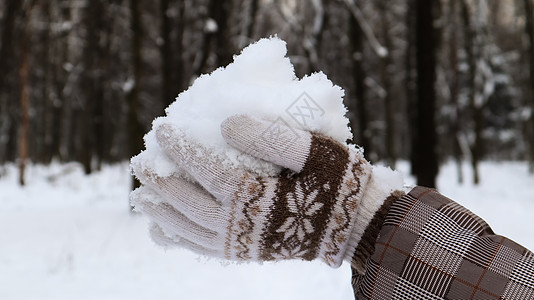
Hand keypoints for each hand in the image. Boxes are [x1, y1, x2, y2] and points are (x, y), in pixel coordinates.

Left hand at [131, 114, 373, 266]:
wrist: (354, 226)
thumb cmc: (335, 182)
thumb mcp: (311, 150)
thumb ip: (268, 136)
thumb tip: (227, 125)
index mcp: (253, 197)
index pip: (204, 169)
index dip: (179, 148)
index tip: (160, 128)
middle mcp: (238, 226)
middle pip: (184, 202)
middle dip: (158, 179)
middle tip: (139, 160)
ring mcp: (237, 244)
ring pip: (185, 230)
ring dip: (158, 211)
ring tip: (139, 196)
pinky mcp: (242, 254)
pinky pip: (199, 249)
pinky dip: (176, 240)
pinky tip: (162, 232)